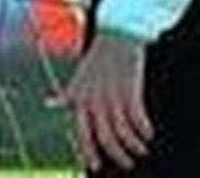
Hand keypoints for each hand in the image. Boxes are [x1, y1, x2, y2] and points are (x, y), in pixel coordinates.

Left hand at [61, 33, 152, 170]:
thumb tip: (49, 102)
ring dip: (134, 145)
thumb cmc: (97, 58)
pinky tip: (149, 134)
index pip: (82, 133)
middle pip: (105, 138)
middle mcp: (94, 100)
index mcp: (80, 99)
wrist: (117, 34)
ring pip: (123, 132)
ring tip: (142, 150)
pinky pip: (137, 119)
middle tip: (128, 163)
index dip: (89, 152)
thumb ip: (67, 94)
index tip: (96, 166)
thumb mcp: (78, 77)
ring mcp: (112, 95)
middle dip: (118, 155)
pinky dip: (144, 130)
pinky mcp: (129, 90)